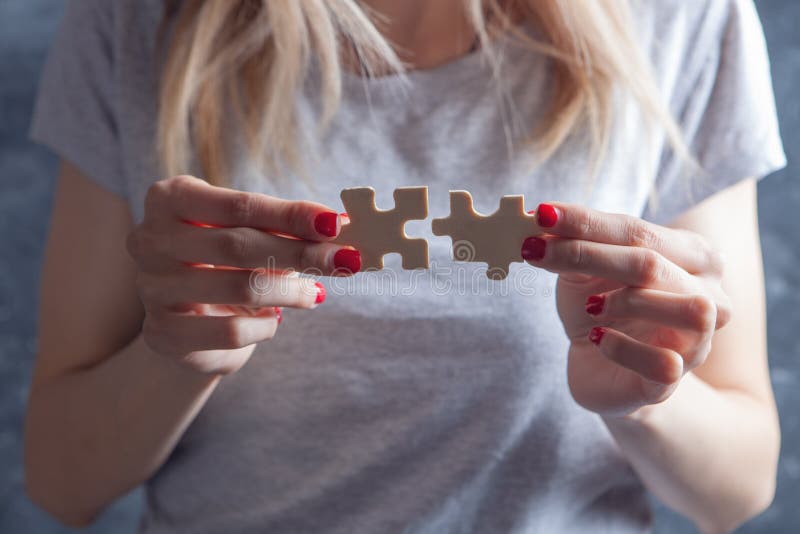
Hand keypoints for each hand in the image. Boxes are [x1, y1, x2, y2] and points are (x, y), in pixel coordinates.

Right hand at [126, 175, 360, 374]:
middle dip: (301, 253)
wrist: (186, 318)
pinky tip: (275, 319)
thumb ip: (287, 227)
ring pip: (238, 287)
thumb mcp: (250, 232)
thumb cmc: (225, 260)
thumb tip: (342, 226)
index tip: (335, 224)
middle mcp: (150, 240)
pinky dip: (265, 326)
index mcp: (169, 199)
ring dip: (291, 291)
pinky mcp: (162, 334)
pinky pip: (230, 332)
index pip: (239, 204)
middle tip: (345, 260)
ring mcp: (152, 288)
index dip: (291, 215)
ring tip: (316, 293)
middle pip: (238, 244)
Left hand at [521, 202, 731, 416]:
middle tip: (535, 250)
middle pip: (651, 264)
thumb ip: (574, 245)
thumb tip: (543, 218)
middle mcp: (710, 295)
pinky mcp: (674, 381)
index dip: (587, 222)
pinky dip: (622, 346)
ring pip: (686, 308)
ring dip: (627, 301)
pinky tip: (597, 338)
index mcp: (693, 256)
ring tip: (591, 307)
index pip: (638, 230)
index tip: (543, 214)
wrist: (602, 370)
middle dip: (587, 254)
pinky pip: (663, 363)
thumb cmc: (602, 310)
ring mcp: (697, 341)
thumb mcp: (584, 271)